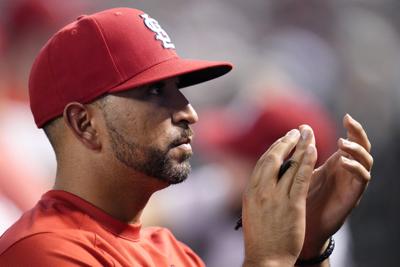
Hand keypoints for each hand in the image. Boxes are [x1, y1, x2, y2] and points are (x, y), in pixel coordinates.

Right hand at [242, 128, 317, 266]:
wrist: (265, 259)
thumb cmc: (260, 238)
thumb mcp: (252, 210)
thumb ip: (259, 192)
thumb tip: (266, 178)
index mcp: (250, 191)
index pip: (263, 163)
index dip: (274, 148)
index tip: (284, 140)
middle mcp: (261, 190)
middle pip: (273, 158)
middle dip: (285, 142)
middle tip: (296, 131)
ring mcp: (276, 197)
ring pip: (288, 165)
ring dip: (299, 147)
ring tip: (307, 134)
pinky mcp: (292, 205)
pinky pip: (300, 178)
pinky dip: (307, 162)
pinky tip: (313, 150)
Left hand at [300, 114, 372, 258]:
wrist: (303, 224)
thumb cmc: (302, 195)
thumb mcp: (302, 169)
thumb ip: (304, 151)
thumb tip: (301, 127)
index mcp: (338, 162)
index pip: (351, 140)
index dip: (352, 128)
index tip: (347, 115)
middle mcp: (349, 170)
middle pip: (363, 147)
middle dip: (358, 133)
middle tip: (350, 122)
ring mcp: (352, 182)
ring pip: (367, 161)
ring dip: (356, 149)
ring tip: (342, 143)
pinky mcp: (353, 195)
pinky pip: (362, 179)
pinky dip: (355, 168)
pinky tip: (343, 162)